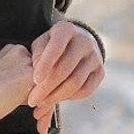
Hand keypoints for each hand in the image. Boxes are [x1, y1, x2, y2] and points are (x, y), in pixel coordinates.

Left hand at [26, 19, 106, 133]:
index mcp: (66, 30)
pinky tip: (58, 98)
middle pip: (65, 69)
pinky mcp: (100, 72)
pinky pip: (86, 90)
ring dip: (56, 96)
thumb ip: (37, 56)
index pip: (56, 48)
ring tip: (41, 103)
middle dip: (46, 88)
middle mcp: (84, 41)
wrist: (77, 44)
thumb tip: (36, 74)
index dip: (45, 65)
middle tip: (33, 100)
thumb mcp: (41, 44)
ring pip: (75, 83)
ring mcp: (95, 57)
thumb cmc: (52, 46)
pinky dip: (70, 97)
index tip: (35, 80)